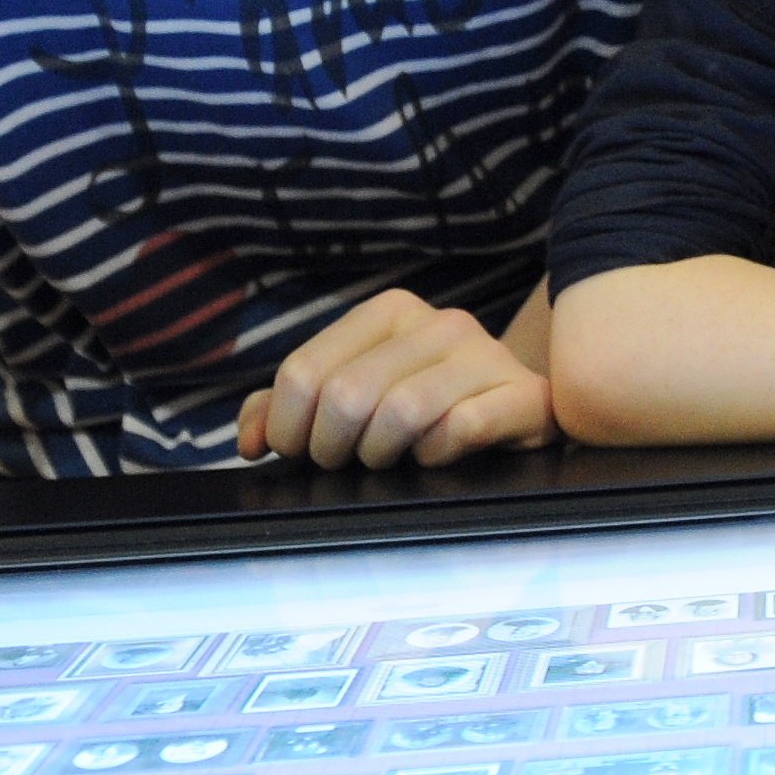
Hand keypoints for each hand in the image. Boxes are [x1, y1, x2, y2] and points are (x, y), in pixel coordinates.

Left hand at [239, 289, 551, 468]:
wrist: (520, 409)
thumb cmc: (425, 406)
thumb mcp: (355, 394)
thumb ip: (289, 409)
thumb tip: (251, 440)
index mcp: (390, 311)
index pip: (304, 372)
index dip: (288, 428)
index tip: (299, 451)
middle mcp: (439, 322)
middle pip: (347, 395)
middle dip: (332, 448)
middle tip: (343, 462)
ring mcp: (486, 355)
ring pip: (403, 411)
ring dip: (381, 454)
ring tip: (386, 461)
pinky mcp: (523, 395)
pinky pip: (461, 429)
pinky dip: (436, 455)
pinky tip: (436, 457)